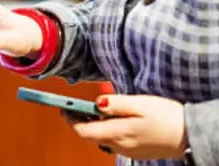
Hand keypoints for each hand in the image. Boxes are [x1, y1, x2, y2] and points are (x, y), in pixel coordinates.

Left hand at [64, 94, 186, 159]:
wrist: (190, 134)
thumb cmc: (166, 117)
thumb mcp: (139, 104)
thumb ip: (115, 103)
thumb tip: (96, 103)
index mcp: (117, 133)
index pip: (82, 131)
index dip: (70, 119)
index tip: (63, 107)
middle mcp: (119, 145)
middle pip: (90, 135)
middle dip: (80, 121)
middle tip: (75, 106)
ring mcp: (127, 150)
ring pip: (102, 138)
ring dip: (94, 125)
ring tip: (94, 109)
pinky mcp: (135, 151)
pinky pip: (114, 141)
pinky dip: (107, 129)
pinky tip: (114, 119)